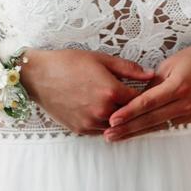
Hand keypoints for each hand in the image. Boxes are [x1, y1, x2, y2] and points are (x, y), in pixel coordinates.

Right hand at [18, 49, 154, 134]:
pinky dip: (105, 124)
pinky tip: (106, 113)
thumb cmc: (69, 62)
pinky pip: (100, 131)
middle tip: (139, 103)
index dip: (146, 97)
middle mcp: (103, 111)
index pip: (140, 100)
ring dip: (120, 119)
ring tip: (120, 108)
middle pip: (129, 116)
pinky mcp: (80, 130)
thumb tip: (151, 75)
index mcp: (111, 91)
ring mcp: (90, 123)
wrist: (38, 75)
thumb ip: (129, 69)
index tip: (150, 93)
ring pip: (116, 126)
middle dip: (135, 109)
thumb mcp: (101, 59)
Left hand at [103, 42, 190, 141]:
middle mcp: (185, 103)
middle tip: (108, 135)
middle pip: (151, 118)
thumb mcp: (171, 64)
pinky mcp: (190, 117)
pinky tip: (133, 133)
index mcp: (178, 86)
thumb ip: (153, 82)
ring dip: (135, 132)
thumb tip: (134, 96)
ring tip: (115, 137)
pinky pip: (166, 124)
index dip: (129, 112)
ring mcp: (189, 112)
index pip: (148, 102)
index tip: (112, 119)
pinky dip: (148, 129)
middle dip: (128, 128)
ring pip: (157, 125)